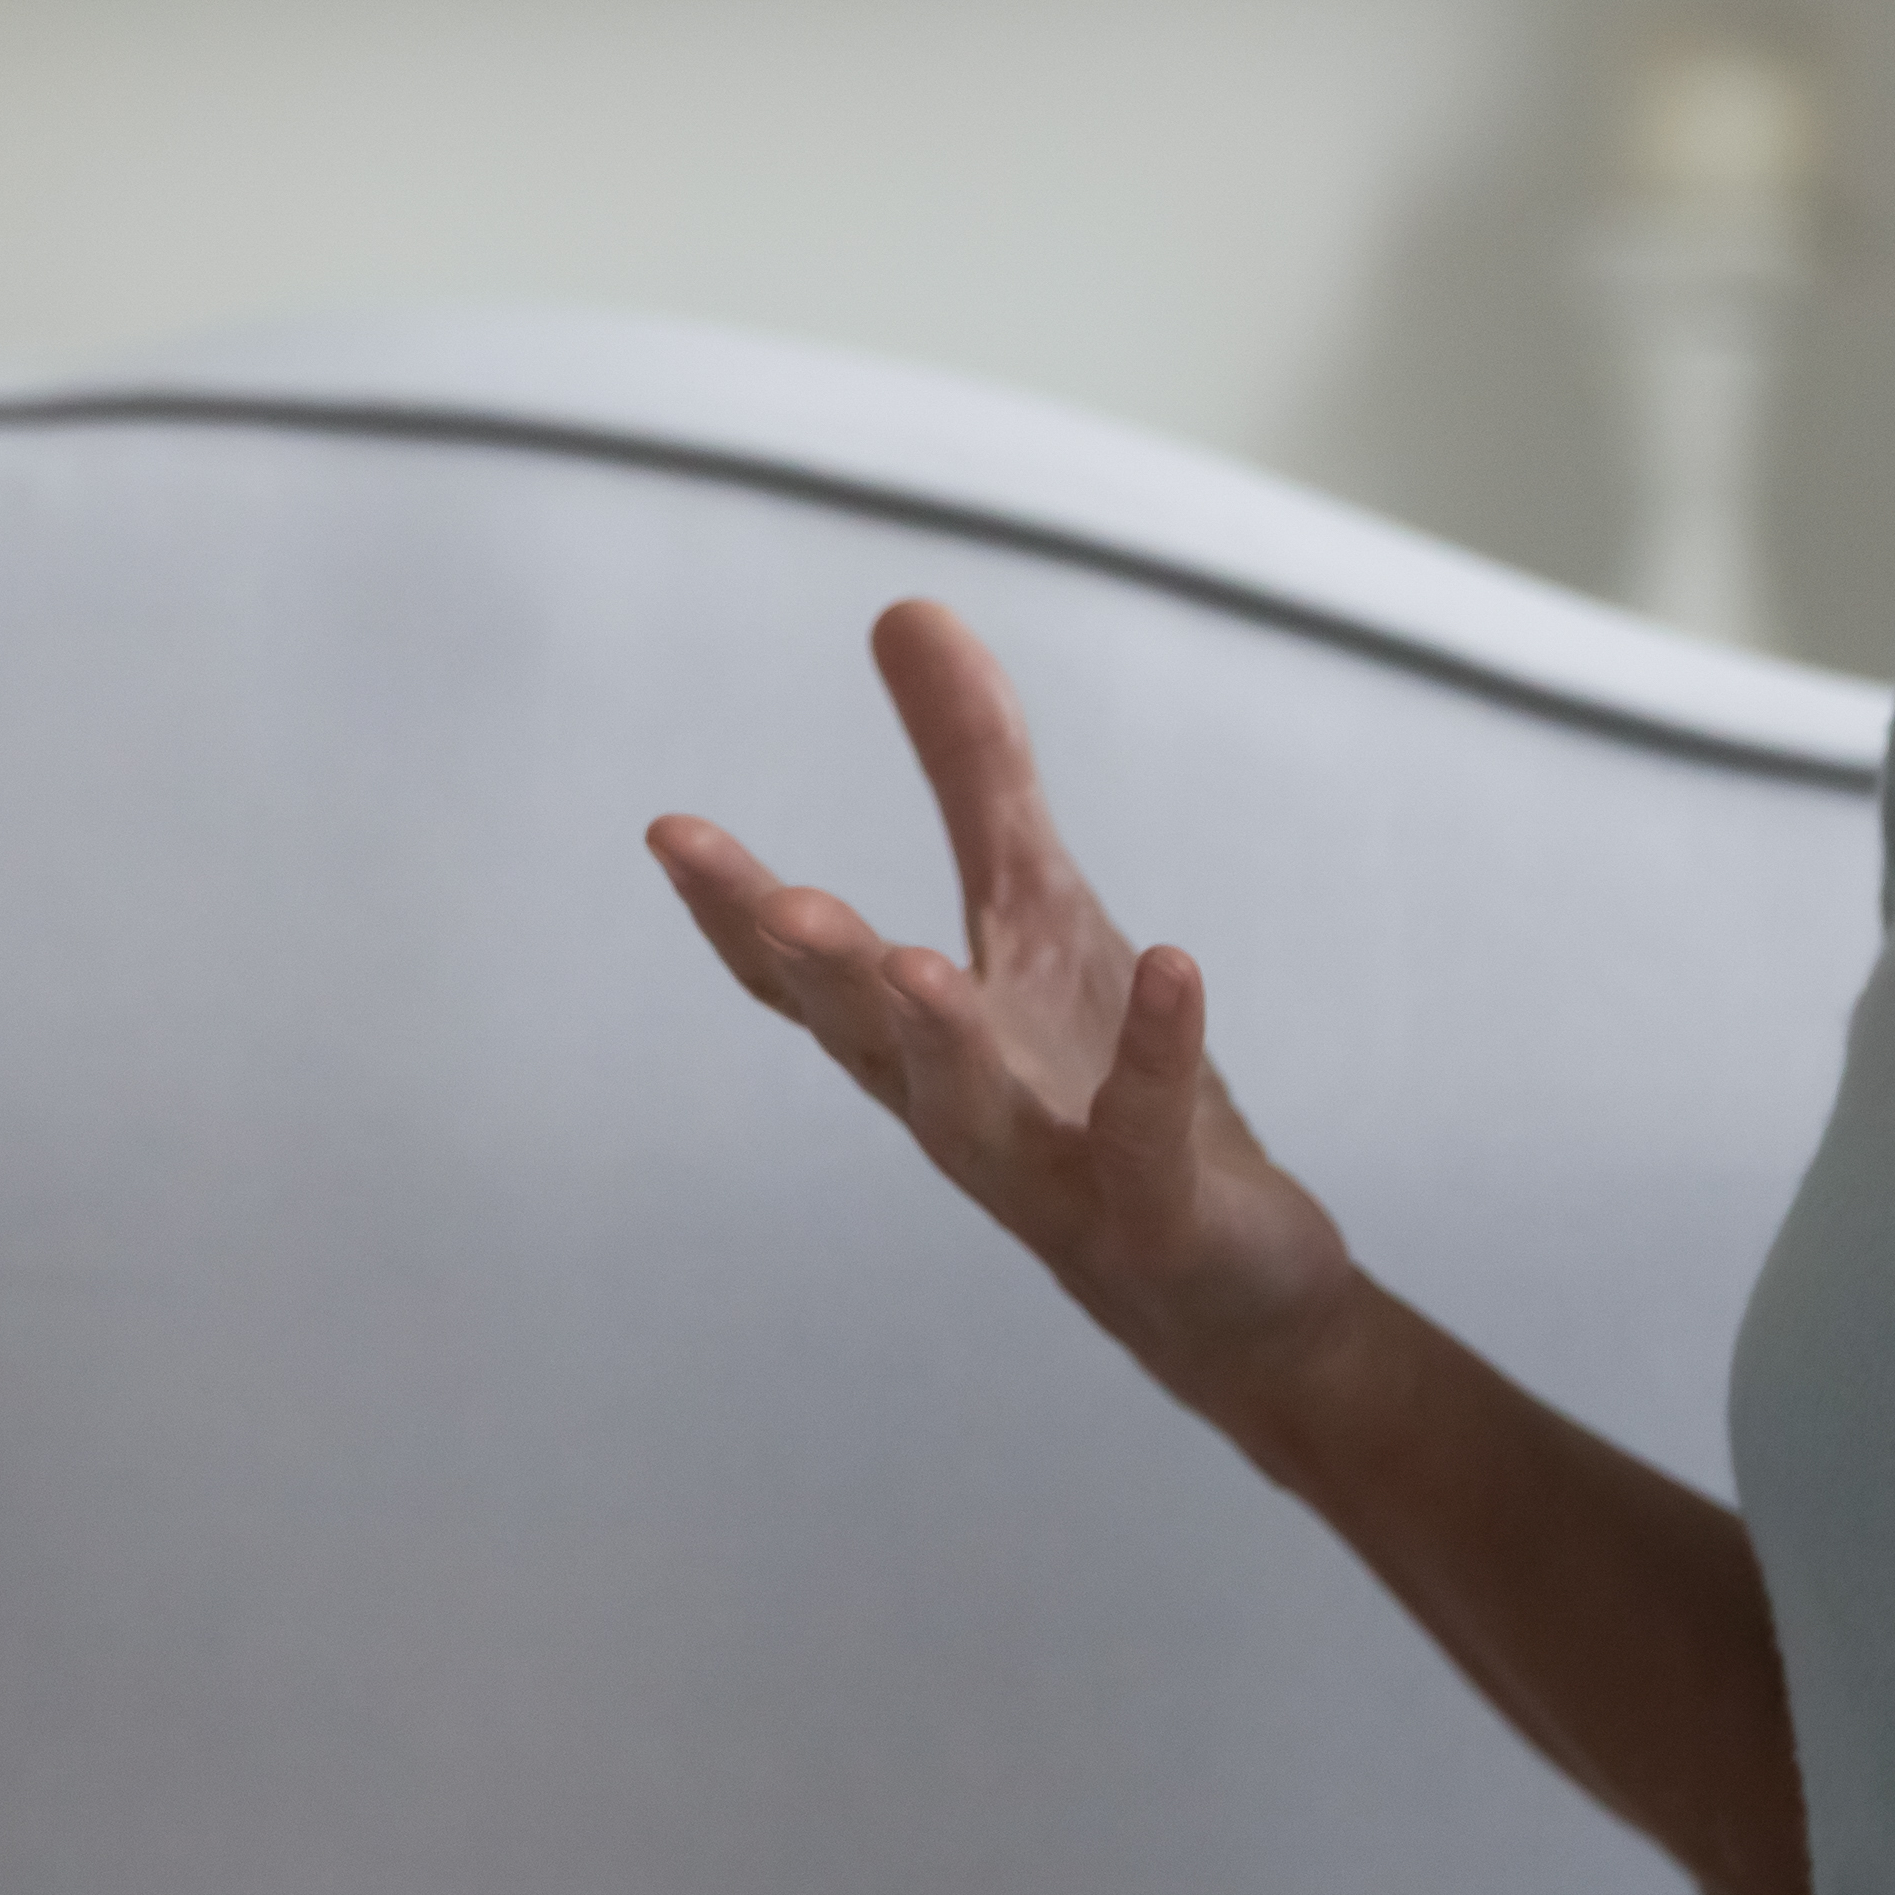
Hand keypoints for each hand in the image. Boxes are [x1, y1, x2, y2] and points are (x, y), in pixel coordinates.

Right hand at [645, 598, 1365, 1450]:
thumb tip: (904, 606)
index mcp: (912, 1041)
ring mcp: (1052, 1170)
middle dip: (817, 970)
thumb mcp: (1038, 909)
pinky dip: (1155, 1051)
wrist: (1225, 1289)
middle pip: (866, 1038)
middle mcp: (957, 1109)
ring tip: (914, 967)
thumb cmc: (1098, 1087)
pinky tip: (1172, 965)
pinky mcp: (1158, 1209)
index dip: (733, 914)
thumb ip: (971, 772)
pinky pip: (1146, 1133)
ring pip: (974, 1111)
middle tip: (772, 904)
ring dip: (941, 1039)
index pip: (801, 979)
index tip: (670, 833)